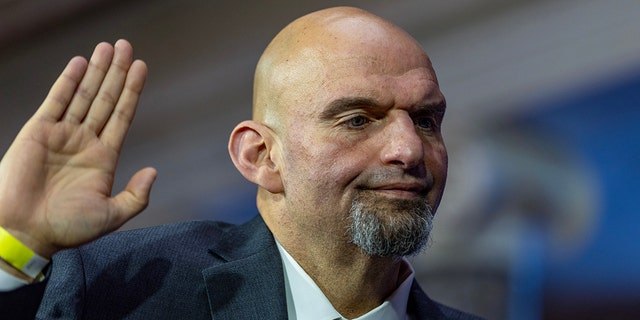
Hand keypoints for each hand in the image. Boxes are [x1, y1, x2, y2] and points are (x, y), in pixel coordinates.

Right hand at [0, 39, 156, 257]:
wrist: (24, 232)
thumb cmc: (67, 228)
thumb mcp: (111, 216)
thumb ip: (136, 196)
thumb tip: (153, 171)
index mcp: (104, 157)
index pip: (123, 116)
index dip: (133, 91)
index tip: (143, 67)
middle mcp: (85, 141)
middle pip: (106, 98)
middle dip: (117, 72)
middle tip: (127, 46)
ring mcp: (62, 134)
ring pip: (84, 95)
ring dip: (97, 70)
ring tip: (108, 47)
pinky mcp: (38, 131)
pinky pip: (56, 101)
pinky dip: (68, 81)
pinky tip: (81, 63)